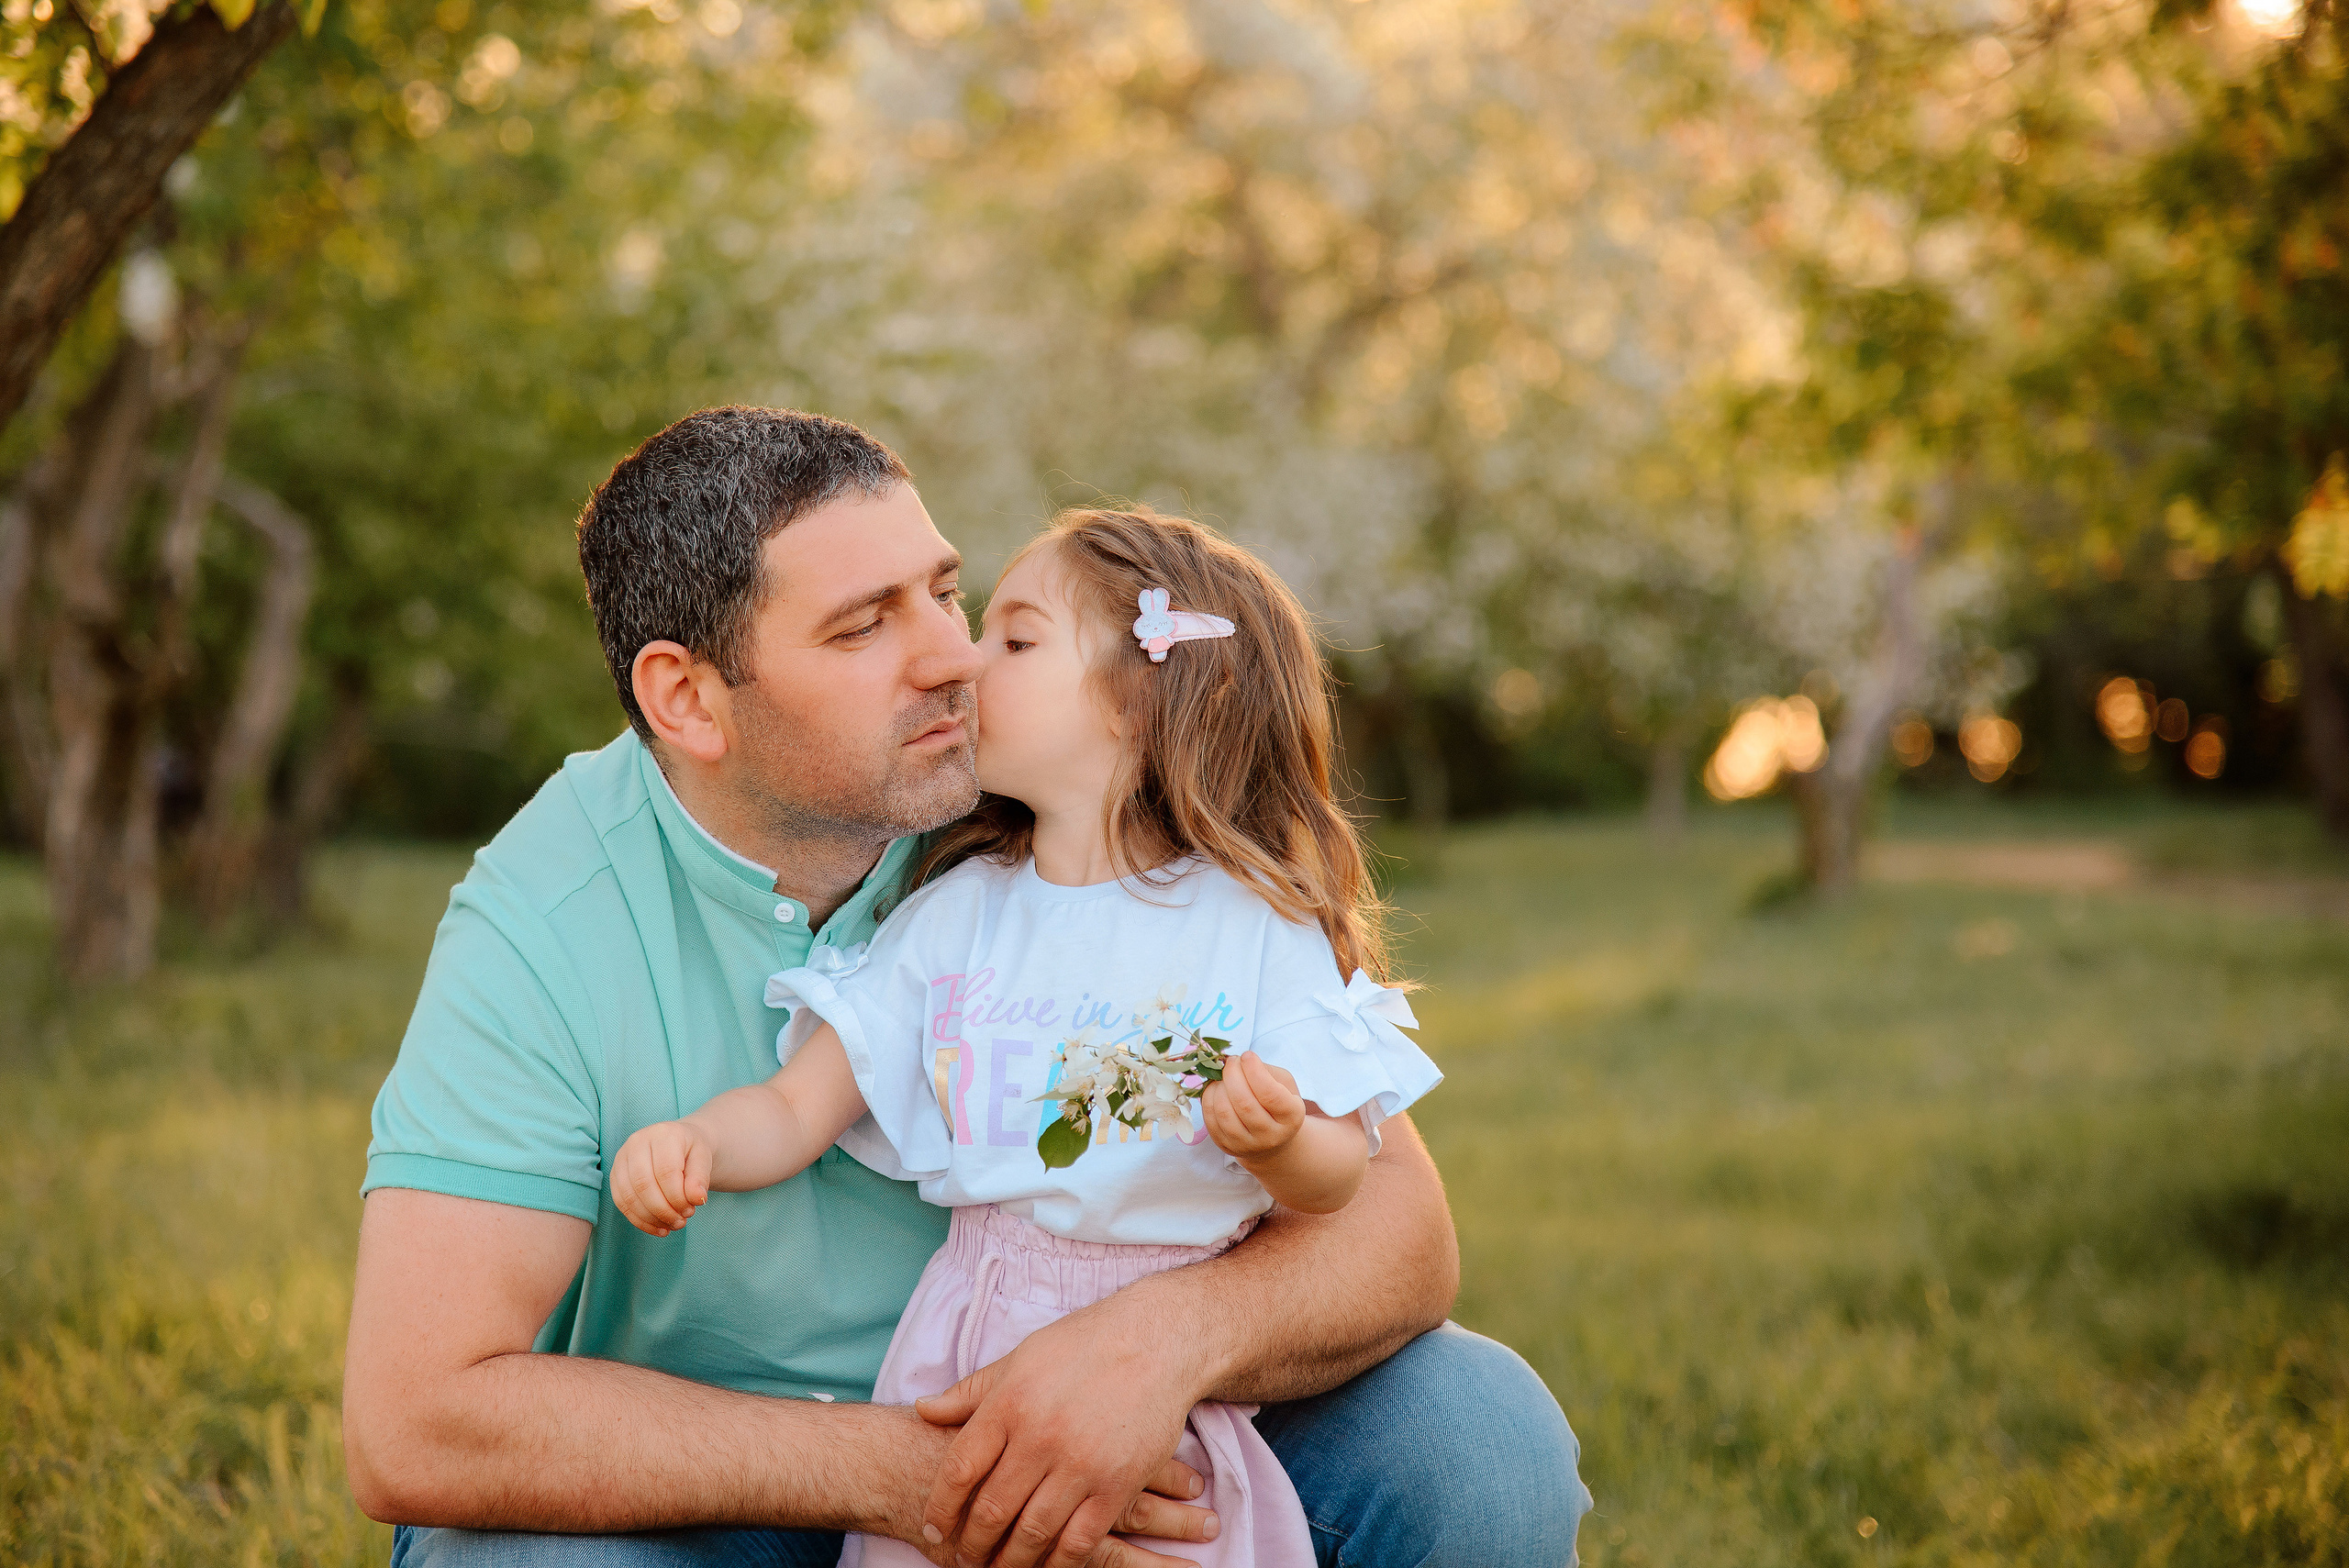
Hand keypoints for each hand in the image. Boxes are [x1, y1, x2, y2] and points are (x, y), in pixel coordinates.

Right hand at [609, 1119, 713, 1235]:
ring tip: (671, 1226)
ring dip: (651, 1218)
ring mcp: (622, 1157)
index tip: (691, 1209)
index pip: (666, 1171)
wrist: (678, 1143)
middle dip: (663, 1210)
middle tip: (681, 1222)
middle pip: (644, 1185)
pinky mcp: (615, 1174)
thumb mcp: (703, 1159)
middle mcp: (637, 1141)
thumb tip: (697, 1199)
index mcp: (663, 1134)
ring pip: (629, 1196)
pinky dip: (639, 1220)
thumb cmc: (691, 1151)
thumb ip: (700, 1178)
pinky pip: (621, 1202)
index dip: (678, 1197)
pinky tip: (657, 1227)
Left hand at [910, 1306, 1219, 1567]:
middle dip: (972, 1543)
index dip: (941, 1507)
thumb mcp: (1020, 1358)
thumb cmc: (1084, 1346)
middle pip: (991, 1509)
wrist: (1157, 1341)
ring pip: (1031, 1532)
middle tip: (964, 1559)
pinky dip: (1057, 1564)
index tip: (933, 1529)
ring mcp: (1080, 1464)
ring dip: (1009, 1562)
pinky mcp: (1117, 1485)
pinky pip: (1079, 1540)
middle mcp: (1039, 1436)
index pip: (960, 1469)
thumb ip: (971, 1392)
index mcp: (1009, 1403)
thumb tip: (923, 1411)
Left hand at [1200, 1052, 1304, 1160]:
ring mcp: (1247, 1145)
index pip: (1269, 1093)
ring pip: (1224, 1112)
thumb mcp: (1284, 1084)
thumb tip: (1239, 1061)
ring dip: (1219, 1086)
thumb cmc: (1278, 1103)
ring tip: (1224, 1076)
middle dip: (1233, 1074)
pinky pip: (1211, 1120)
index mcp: (1291, 1117)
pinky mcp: (1227, 1146)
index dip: (1254, 1070)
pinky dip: (1209, 1098)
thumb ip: (1265, 1071)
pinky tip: (1216, 1088)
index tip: (1247, 1055)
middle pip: (1244, 1103)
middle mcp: (1271, 1136)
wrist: (1272, 1138)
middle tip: (1231, 1061)